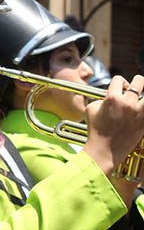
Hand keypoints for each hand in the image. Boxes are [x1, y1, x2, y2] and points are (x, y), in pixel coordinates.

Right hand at [84, 74, 143, 203]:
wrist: (105, 150)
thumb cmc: (95, 129)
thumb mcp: (91, 109)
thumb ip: (101, 98)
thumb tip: (108, 95)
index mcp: (113, 98)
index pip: (118, 79)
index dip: (118, 81)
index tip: (118, 87)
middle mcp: (128, 103)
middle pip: (140, 82)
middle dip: (137, 82)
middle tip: (135, 87)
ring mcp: (139, 113)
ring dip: (143, 96)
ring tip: (139, 100)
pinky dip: (143, 109)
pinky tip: (140, 110)